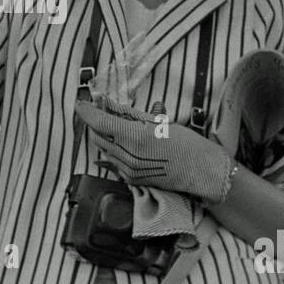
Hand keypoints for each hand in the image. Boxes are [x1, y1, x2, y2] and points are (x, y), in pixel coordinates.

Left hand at [73, 94, 231, 201]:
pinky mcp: (132, 180)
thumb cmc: (186, 143)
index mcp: (135, 137)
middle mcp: (128, 156)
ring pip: (104, 149)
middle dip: (95, 122)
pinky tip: (121, 141)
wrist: (202, 172)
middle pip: (97, 136)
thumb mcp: (159, 122)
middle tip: (100, 109)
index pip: (99, 122)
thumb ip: (130, 114)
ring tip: (114, 123)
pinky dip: (113, 149)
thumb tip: (108, 103)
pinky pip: (113, 162)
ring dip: (103, 136)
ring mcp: (129, 171)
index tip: (81, 103)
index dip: (86, 111)